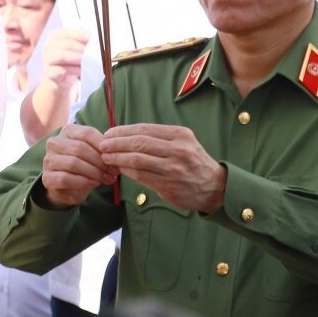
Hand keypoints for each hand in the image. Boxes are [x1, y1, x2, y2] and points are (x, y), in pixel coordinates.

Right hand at [39, 124, 113, 207]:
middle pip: (80, 148)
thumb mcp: (94, 153)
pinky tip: (94, 184)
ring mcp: (48, 160)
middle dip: (100, 161)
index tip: (115, 157)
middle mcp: (54, 143)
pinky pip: (66, 178)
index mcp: (67, 131)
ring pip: (73, 163)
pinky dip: (83, 182)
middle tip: (114, 172)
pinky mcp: (47, 177)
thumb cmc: (85, 165)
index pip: (87, 133)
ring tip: (107, 179)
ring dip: (94, 173)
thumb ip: (101, 149)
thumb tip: (115, 151)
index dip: (103, 145)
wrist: (69, 187)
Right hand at [41, 28, 89, 91]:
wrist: (62, 78)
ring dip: (77, 58)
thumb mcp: (77, 48)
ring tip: (88, 62)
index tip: (91, 37)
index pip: (67, 33)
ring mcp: (47, 59)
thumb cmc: (72, 60)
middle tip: (93, 53)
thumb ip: (84, 42)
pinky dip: (73, 70)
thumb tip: (98, 39)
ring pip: (62, 56)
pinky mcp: (49, 72)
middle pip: (66, 44)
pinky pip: (61, 70)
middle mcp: (48, 46)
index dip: (80, 35)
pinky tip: (81, 71)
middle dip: (81, 48)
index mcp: (55, 37)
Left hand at [99, 123, 225, 212]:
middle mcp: (178, 150)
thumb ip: (157, 138)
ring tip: (105, 157)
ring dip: (117, 158)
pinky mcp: (168, 185)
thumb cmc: (192, 162)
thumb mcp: (182, 142)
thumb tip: (123, 135)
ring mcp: (174, 168)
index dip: (122, 131)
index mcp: (180, 135)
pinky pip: (141, 176)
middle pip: (138, 143)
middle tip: (102, 145)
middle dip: (116, 143)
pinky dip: (126, 171)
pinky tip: (118, 169)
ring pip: (137, 160)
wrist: (215, 187)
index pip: (144, 129)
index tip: (108, 133)